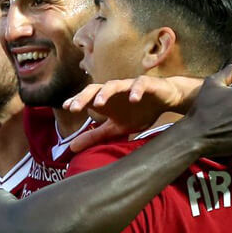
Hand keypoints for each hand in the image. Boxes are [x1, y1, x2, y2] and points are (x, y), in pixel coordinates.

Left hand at [64, 66, 231, 152]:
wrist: (165, 100)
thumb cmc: (138, 112)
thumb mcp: (116, 128)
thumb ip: (95, 135)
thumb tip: (71, 147)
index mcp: (106, 100)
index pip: (87, 98)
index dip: (76, 101)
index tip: (66, 107)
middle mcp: (115, 91)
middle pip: (95, 88)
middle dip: (84, 96)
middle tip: (74, 107)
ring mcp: (130, 86)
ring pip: (115, 85)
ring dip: (106, 92)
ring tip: (99, 104)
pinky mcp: (147, 84)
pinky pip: (140, 84)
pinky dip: (136, 91)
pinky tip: (133, 99)